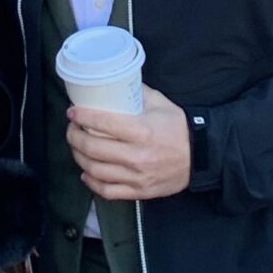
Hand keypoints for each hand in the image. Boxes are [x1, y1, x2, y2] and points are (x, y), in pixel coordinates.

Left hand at [67, 86, 192, 202]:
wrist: (200, 157)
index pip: (103, 123)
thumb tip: (115, 81)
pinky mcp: (139, 191)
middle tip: (72, 128)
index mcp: (142, 131)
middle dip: (74, 136)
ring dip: (79, 158)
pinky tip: (86, 173)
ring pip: (96, 170)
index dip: (82, 116)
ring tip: (76, 147)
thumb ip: (137, 92)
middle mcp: (137, 156)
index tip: (72, 112)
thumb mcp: (161, 103)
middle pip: (93, 148)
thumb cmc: (178, 128)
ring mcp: (137, 176)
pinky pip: (108, 191)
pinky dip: (92, 183)